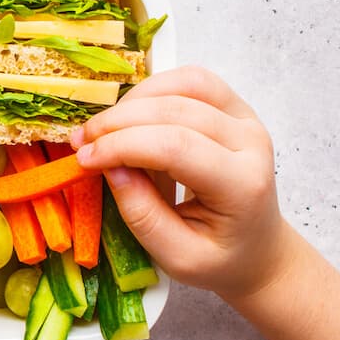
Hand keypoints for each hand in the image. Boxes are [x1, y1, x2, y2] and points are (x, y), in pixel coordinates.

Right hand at [71, 66, 288, 297]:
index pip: (176, 147)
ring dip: (134, 100)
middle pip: (177, 110)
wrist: (257, 249)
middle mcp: (251, 143)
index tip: (83, 159)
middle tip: (82, 142)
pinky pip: (191, 81)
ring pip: (186, 84)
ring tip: (103, 129)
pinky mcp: (235, 108)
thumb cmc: (218, 258)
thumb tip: (109, 168)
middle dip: (118, 122)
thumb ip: (142, 216)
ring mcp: (247, 119)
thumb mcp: (177, 257)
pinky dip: (153, 90)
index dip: (122, 146)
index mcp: (242, 185)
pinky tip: (130, 115)